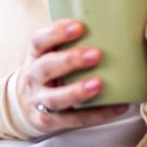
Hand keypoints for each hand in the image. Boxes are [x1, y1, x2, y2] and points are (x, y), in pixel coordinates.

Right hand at [15, 19, 131, 134]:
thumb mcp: (51, 53)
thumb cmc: (50, 71)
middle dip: (70, 61)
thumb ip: (73, 41)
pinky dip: (97, 115)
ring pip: (55, 98)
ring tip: (99, 84)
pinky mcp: (48, 122)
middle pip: (46, 67)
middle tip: (97, 54)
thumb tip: (121, 24)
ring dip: (77, 91)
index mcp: (35, 55)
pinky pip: (72, 120)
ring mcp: (38, 101)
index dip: (56, 32)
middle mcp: (33, 77)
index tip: (79, 26)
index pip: (39, 40)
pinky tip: (118, 107)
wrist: (25, 104)